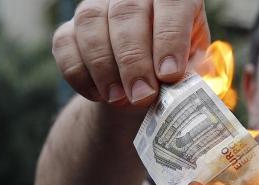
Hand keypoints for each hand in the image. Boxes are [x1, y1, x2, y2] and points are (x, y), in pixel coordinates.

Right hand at [52, 0, 209, 107]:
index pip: (172, 2)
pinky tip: (98, 96)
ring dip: (105, 66)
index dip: (170, 38)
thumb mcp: (192, 72)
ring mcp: (97, 7)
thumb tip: (193, 84)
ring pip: (91, 23)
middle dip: (134, 60)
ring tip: (120, 99)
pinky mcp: (70, 29)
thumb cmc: (173, 73)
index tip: (169, 76)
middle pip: (127, 12)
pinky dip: (80, 74)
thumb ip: (194, 75)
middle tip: (143, 96)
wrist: (138, 88)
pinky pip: (65, 44)